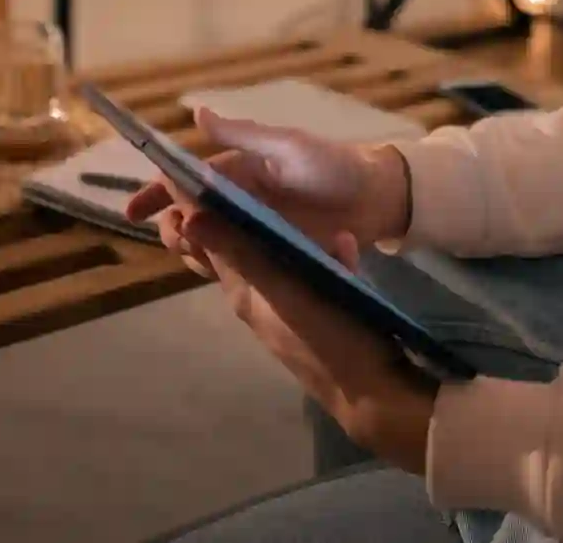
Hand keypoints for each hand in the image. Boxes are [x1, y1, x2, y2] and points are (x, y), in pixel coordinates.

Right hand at [123, 107, 410, 272]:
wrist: (377, 199)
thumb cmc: (332, 165)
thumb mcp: (287, 147)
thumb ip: (242, 136)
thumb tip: (196, 113)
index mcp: (236, 174)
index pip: (184, 182)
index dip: (157, 194)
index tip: (134, 212)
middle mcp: (238, 204)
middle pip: (188, 218)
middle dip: (171, 228)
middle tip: (177, 239)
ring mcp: (253, 233)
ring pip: (206, 245)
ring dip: (191, 251)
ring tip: (197, 255)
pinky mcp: (271, 258)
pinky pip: (234, 266)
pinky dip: (218, 269)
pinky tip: (218, 273)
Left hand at [173, 203, 438, 474]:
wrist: (373, 391)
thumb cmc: (324, 337)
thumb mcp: (280, 289)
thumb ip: (239, 252)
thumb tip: (188, 218)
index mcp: (242, 292)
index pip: (212, 241)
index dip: (205, 207)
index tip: (212, 170)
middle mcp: (259, 299)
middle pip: (247, 245)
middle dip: (258, 217)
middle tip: (274, 188)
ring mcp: (289, 307)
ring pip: (283, 255)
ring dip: (298, 235)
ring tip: (327, 226)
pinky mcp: (318, 312)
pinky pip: (314, 273)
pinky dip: (328, 258)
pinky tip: (347, 248)